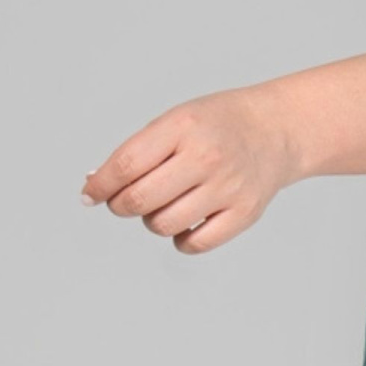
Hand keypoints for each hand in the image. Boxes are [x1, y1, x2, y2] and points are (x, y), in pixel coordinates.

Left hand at [81, 81, 299, 253]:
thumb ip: (139, 152)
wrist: (276, 130)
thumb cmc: (216, 126)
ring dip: (152, 220)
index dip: (100, 185)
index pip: (126, 165)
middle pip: (140, 199)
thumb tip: (94, 186)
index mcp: (184, 127)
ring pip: (163, 225)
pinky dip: (180, 239)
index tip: (90, 195)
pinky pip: (195, 244)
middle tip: (123, 202)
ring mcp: (228, 187)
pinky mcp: (244, 213)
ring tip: (163, 205)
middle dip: (120, 205)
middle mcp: (207, 157)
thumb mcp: (177, 121)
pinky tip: (184, 222)